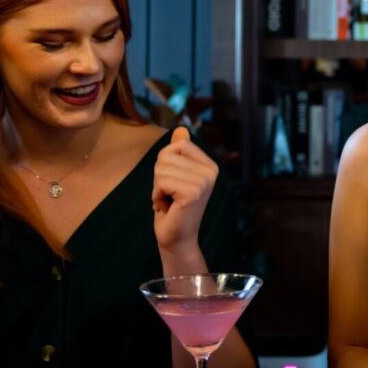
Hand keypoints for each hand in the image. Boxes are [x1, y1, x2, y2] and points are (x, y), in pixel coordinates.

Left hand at [151, 127, 218, 254]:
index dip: (166, 163)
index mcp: (209, 165)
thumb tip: (181, 128)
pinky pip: (161, 181)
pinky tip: (167, 207)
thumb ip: (179, 152)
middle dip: (159, 176)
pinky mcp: (193, 193)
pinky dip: (157, 195)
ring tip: (168, 202)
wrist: (176, 239)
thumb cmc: (173, 208)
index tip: (173, 183)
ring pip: (161, 168)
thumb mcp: (174, 175)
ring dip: (157, 187)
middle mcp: (211, 171)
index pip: (178, 144)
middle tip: (170, 195)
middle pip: (167, 155)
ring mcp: (204, 181)